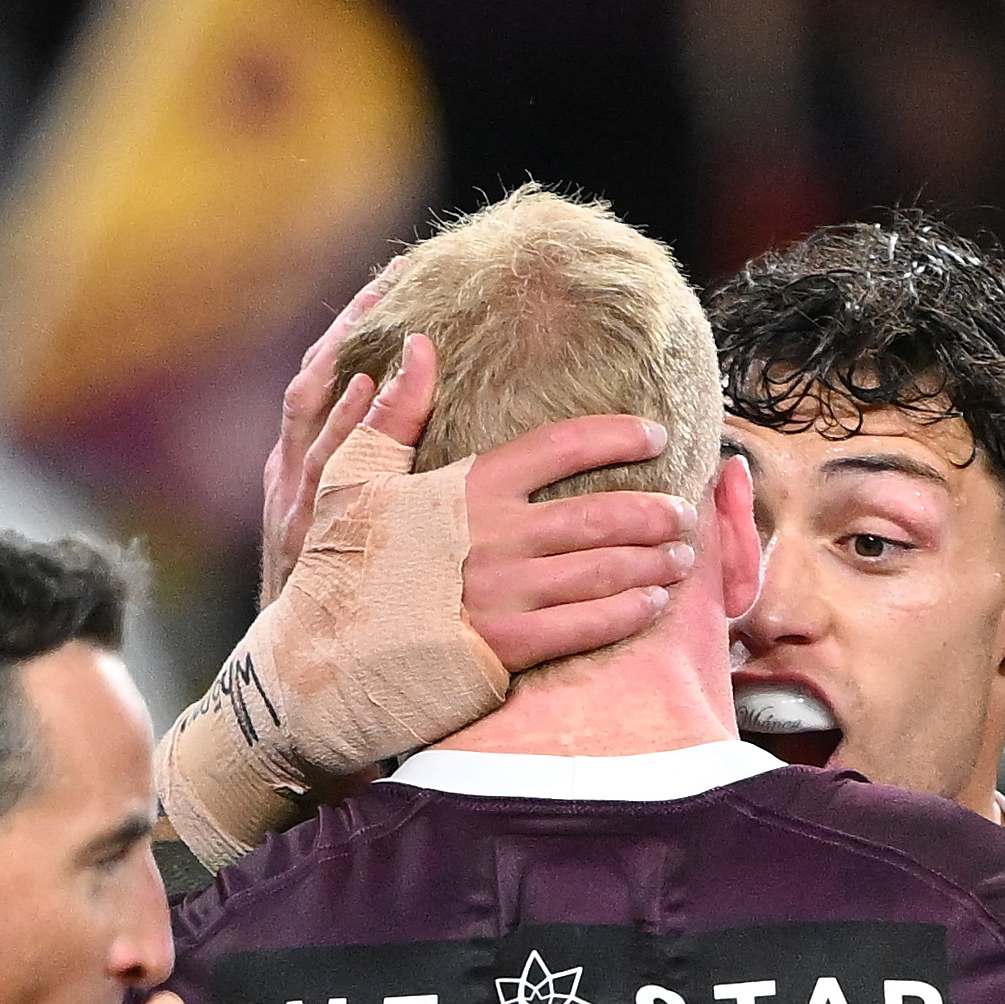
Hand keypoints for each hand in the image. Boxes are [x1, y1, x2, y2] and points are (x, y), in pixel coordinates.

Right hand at [263, 304, 694, 668]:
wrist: (320, 658)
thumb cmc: (339, 563)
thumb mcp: (351, 475)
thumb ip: (394, 413)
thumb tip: (418, 346)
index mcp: (465, 487)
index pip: (558, 446)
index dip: (613, 436)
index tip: (652, 433)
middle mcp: (493, 537)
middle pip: (597, 515)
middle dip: (651, 511)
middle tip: (683, 509)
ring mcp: (503, 595)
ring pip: (602, 572)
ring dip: (651, 563)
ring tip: (681, 556)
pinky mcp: (507, 649)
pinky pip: (585, 627)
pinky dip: (626, 614)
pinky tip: (653, 604)